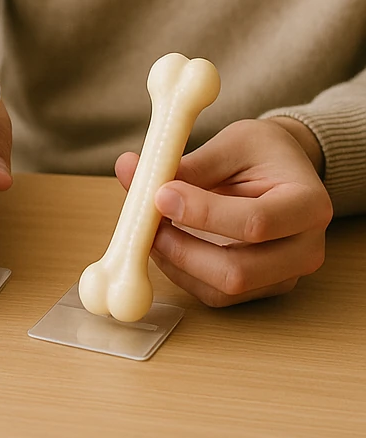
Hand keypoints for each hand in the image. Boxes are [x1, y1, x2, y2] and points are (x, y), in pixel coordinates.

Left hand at [115, 118, 333, 306]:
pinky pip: (214, 294)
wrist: (285, 170)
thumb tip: (129, 168)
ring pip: (221, 288)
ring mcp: (285, 275)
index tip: (160, 194)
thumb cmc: (261, 152)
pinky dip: (180, 271)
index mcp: (307, 204)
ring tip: (150, 226)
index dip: (201, 213)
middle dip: (181, 248)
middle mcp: (305, 249)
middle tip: (146, 220)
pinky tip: (164, 241)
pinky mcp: (262, 288)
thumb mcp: (231, 143)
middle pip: (238, 271)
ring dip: (174, 261)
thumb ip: (187, 164)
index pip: (256, 222)